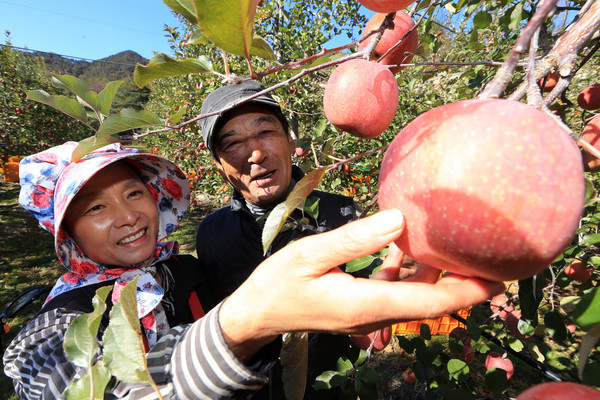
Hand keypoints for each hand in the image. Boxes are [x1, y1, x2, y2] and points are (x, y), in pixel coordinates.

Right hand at [219, 209, 504, 360]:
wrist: (260, 312)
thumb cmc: (279, 282)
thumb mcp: (310, 255)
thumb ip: (354, 238)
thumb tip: (399, 218)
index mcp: (366, 303)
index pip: (430, 303)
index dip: (468, 292)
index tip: (500, 276)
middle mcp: (375, 313)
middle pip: (432, 303)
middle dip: (466, 285)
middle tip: (496, 257)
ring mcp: (369, 311)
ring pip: (417, 297)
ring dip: (442, 276)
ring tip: (464, 247)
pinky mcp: (362, 304)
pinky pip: (398, 289)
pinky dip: (413, 272)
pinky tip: (412, 246)